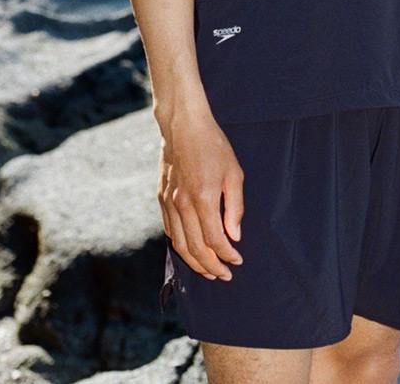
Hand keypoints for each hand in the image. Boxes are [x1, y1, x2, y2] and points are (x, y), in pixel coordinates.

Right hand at [157, 106, 244, 279]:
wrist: (183, 125)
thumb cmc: (213, 145)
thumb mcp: (234, 172)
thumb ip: (235, 206)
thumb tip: (235, 235)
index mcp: (203, 198)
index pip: (214, 240)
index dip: (227, 255)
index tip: (237, 261)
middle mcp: (183, 204)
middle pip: (195, 248)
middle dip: (212, 267)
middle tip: (225, 275)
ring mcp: (169, 202)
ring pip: (179, 244)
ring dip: (194, 263)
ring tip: (208, 271)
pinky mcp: (162, 197)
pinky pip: (170, 230)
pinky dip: (180, 245)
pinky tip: (190, 250)